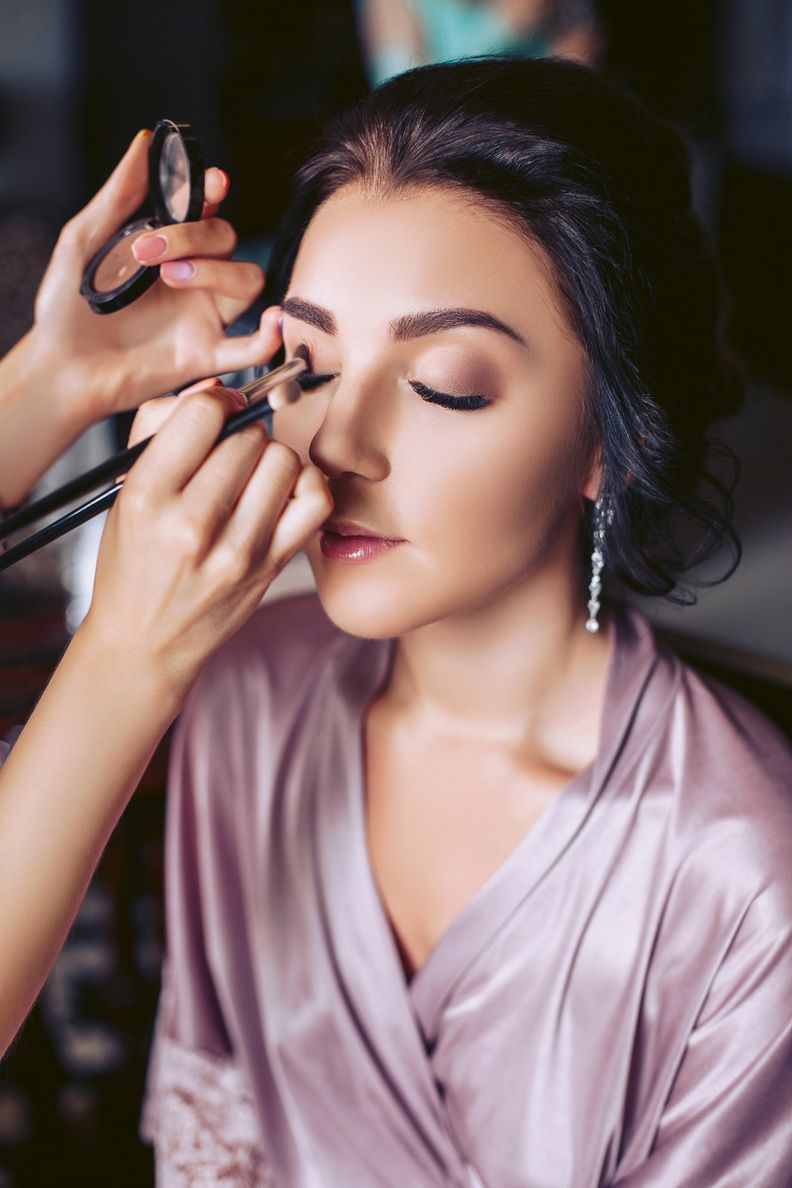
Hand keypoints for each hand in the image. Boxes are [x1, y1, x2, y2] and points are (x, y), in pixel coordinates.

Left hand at [0, 128, 271, 507]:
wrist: (61, 367)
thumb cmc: (67, 308)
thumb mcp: (84, 241)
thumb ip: (120, 195)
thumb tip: (146, 141)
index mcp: (167, 247)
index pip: (207, 209)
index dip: (215, 191)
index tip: (211, 181)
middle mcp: (193, 278)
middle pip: (227, 239)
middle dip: (194, 235)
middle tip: (148, 250)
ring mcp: (202, 315)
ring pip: (248, 280)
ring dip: (218, 271)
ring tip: (172, 277)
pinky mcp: (204, 355)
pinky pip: (251, 348)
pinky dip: (269, 336)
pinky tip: (270, 322)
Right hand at [78, 312, 332, 693]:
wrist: (146, 643)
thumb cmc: (133, 561)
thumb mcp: (125, 492)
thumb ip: (159, 428)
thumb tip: (216, 389)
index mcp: (146, 498)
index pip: (201, 415)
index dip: (215, 403)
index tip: (214, 414)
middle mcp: (191, 526)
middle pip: (248, 437)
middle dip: (242, 434)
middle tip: (230, 454)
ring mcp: (237, 552)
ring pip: (284, 462)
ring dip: (272, 457)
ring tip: (252, 474)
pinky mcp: (271, 568)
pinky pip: (314, 501)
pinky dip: (305, 485)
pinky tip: (282, 492)